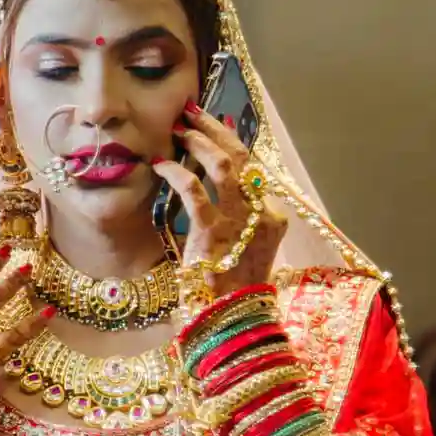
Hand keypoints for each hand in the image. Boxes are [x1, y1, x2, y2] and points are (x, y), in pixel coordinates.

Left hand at [153, 101, 286, 293]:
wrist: (231, 324)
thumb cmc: (232, 293)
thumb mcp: (244, 253)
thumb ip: (237, 222)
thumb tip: (211, 189)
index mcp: (274, 219)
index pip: (255, 170)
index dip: (233, 144)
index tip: (215, 128)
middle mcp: (262, 216)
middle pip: (243, 158)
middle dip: (216, 130)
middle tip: (193, 112)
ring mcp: (239, 223)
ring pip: (224, 165)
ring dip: (200, 142)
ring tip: (179, 129)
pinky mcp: (212, 232)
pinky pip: (194, 190)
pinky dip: (176, 172)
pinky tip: (160, 166)